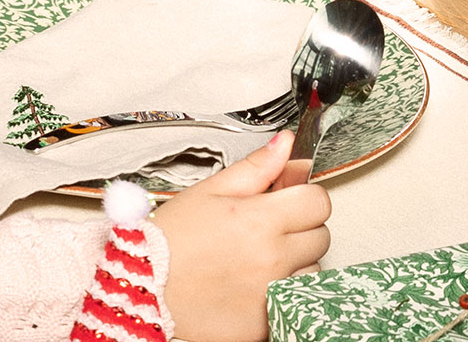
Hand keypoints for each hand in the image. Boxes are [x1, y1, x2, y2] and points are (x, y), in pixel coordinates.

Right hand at [154, 132, 331, 341]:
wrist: (147, 283)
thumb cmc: (173, 237)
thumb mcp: (212, 190)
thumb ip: (257, 168)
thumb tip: (286, 144)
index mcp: (260, 220)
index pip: (318, 202)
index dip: (304, 195)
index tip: (289, 198)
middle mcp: (272, 259)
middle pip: (321, 237)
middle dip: (301, 226)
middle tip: (269, 227)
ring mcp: (272, 294)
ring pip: (313, 271)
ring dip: (296, 262)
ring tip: (260, 257)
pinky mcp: (266, 324)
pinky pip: (294, 302)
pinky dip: (282, 291)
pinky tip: (255, 283)